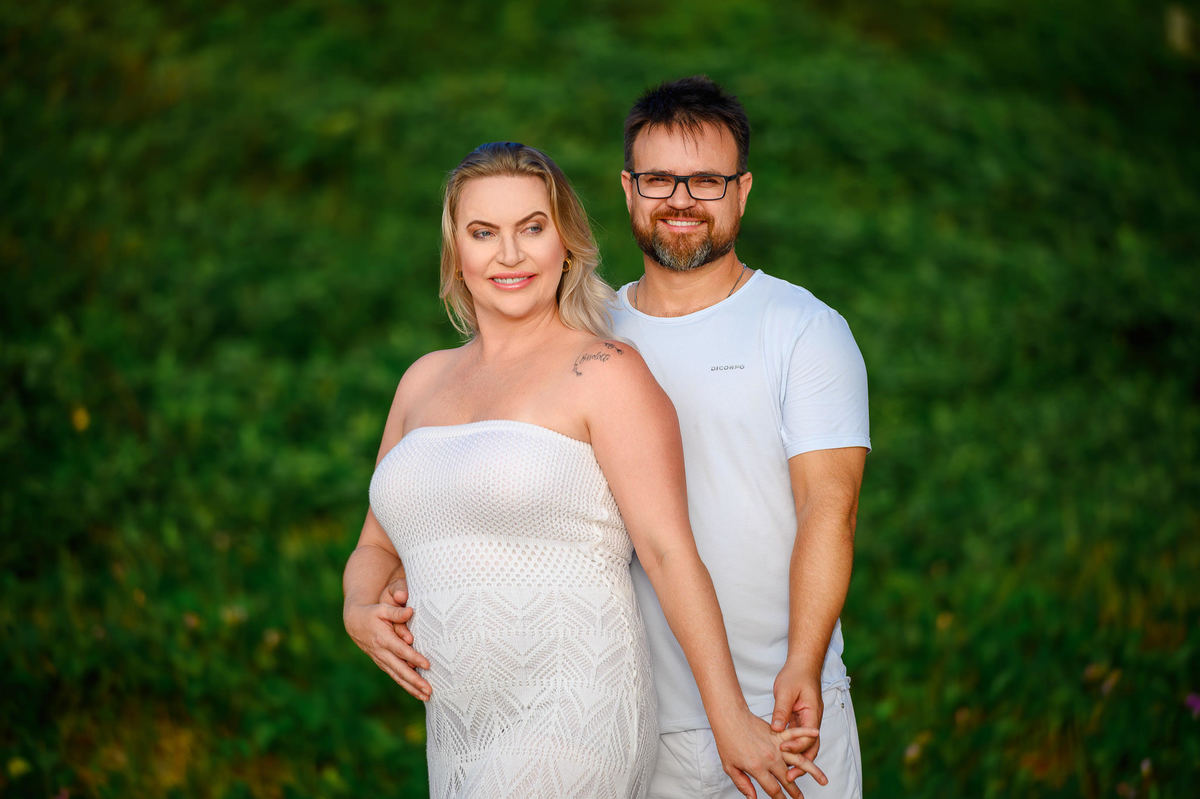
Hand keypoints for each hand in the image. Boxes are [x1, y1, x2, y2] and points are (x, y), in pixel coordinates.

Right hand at [343, 589, 430, 700]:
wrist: (354, 622)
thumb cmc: (372, 613)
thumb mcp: (382, 609)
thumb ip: (396, 612)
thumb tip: (411, 611)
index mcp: (383, 639)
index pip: (401, 651)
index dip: (414, 658)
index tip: (427, 665)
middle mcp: (381, 653)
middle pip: (400, 669)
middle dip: (414, 681)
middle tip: (429, 691)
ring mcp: (381, 660)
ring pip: (397, 676)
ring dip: (411, 688)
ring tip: (426, 697)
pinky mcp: (382, 663)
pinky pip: (394, 676)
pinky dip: (405, 685)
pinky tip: (416, 692)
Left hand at [713, 709, 827, 798]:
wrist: (728, 718)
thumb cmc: (726, 741)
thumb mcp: (729, 767)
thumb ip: (742, 783)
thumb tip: (753, 798)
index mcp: (757, 768)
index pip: (773, 789)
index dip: (780, 798)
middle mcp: (770, 758)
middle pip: (788, 779)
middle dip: (795, 792)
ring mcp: (775, 745)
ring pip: (798, 759)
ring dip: (812, 771)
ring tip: (823, 780)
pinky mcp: (776, 732)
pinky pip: (794, 732)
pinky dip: (806, 732)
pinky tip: (816, 733)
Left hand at [772, 660, 823, 774]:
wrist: (802, 666)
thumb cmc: (795, 676)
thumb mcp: (786, 691)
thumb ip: (781, 710)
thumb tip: (775, 729)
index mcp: (812, 714)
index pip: (808, 737)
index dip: (796, 746)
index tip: (782, 749)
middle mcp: (812, 721)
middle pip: (811, 747)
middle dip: (801, 763)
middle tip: (789, 776)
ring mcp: (807, 722)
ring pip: (805, 746)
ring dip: (797, 759)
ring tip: (786, 774)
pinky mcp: (799, 721)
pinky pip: (798, 739)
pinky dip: (792, 749)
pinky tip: (781, 757)